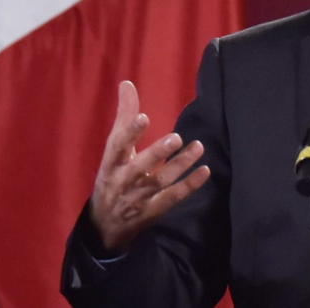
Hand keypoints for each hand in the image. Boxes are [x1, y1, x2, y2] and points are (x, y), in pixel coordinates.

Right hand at [89, 81, 210, 252]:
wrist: (105, 225)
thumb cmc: (112, 177)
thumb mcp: (113, 151)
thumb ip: (124, 118)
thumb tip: (127, 84)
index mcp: (111, 164)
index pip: (117, 147)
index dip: (129, 133)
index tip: (144, 117)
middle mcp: (124, 181)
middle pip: (140, 168)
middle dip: (157, 153)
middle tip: (175, 137)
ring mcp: (139, 198)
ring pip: (160, 182)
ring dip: (180, 165)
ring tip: (198, 147)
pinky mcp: (154, 211)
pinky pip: (173, 198)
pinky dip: (189, 186)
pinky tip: (204, 171)